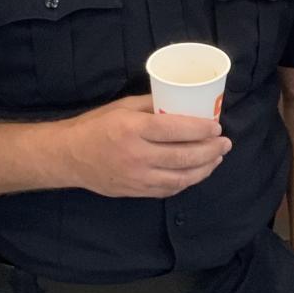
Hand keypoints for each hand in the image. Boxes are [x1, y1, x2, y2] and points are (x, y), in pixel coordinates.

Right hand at [56, 95, 231, 197]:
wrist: (67, 156)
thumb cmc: (96, 125)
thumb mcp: (123, 106)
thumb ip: (153, 104)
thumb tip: (184, 101)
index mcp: (133, 129)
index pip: (175, 130)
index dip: (201, 129)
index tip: (217, 127)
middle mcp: (136, 155)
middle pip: (183, 156)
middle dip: (210, 150)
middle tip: (225, 143)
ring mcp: (135, 177)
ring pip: (179, 178)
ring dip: (204, 169)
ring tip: (217, 158)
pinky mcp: (134, 191)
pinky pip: (167, 190)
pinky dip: (186, 182)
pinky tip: (197, 173)